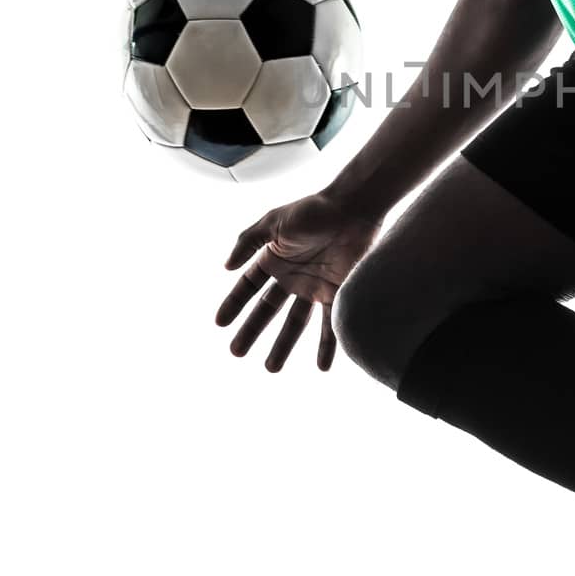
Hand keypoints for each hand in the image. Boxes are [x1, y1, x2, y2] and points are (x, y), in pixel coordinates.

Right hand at [214, 189, 384, 372]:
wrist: (354, 208)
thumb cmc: (314, 210)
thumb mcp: (275, 222)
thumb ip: (248, 241)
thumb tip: (225, 267)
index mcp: (274, 258)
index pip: (248, 286)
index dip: (234, 304)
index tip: (220, 324)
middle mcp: (292, 276)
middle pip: (268, 309)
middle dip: (252, 331)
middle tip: (237, 353)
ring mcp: (314, 286)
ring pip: (295, 323)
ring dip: (283, 345)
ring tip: (271, 368)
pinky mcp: (338, 293)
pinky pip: (330, 324)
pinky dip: (327, 345)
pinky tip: (322, 367)